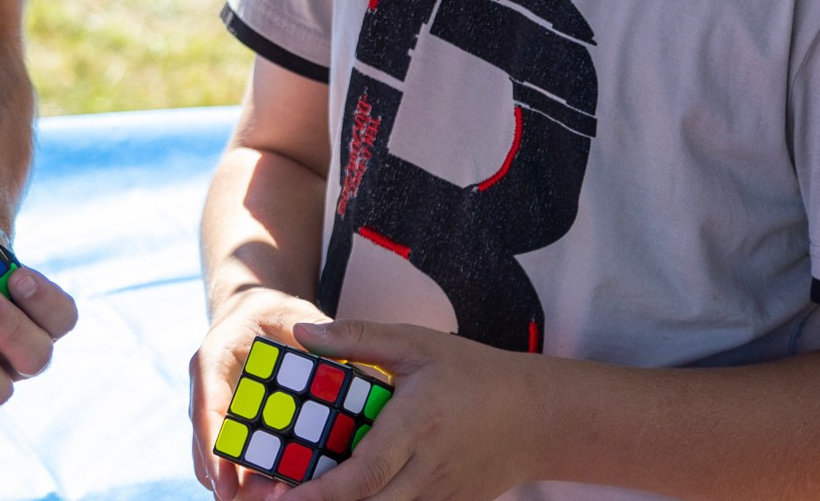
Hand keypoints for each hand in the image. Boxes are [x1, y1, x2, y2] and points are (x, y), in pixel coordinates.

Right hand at [190, 289, 331, 499]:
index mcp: (214, 358)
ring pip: (218, 463)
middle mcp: (208, 390)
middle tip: (273, 499)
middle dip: (235, 482)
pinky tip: (287, 491)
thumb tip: (330, 354)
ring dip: (246, 487)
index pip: (206, 405)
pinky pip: (236, 463)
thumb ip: (313, 332)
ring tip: (286, 497)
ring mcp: (218, 413)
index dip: (213, 448)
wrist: (255, 314)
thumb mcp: (294, 311)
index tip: (225, 486)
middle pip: (209, 448)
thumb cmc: (275, 312)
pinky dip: (256, 481)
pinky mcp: (234, 428)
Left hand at [278, 318, 544, 500]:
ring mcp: (440, 496)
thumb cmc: (472, 373)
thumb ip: (356, 338)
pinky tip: (349, 493)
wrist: (535, 416)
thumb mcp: (416, 343)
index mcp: (416, 426)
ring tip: (302, 497)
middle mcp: (427, 470)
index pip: (363, 474)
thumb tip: (301, 334)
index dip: (321, 492)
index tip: (284, 494)